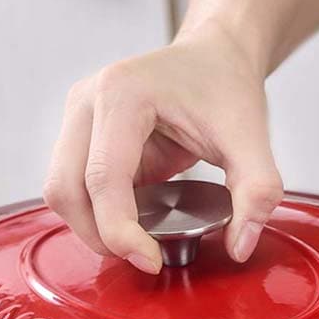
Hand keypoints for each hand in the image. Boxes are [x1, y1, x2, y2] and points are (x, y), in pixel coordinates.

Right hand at [43, 24, 281, 271]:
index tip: (151, 261)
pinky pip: (75, 188)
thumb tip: (240, 247)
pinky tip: (135, 223)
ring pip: (62, 193)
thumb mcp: (252, 139)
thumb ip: (256, 192)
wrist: (215, 57)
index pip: (102, 179)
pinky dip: (98, 215)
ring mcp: (78, 118)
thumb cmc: (226, 86)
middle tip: (144, 256)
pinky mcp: (82, 137)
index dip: (120, 232)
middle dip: (100, 236)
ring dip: (93, 228)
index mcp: (121, 94)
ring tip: (139, 241)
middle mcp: (87, 101)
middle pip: (66, 190)